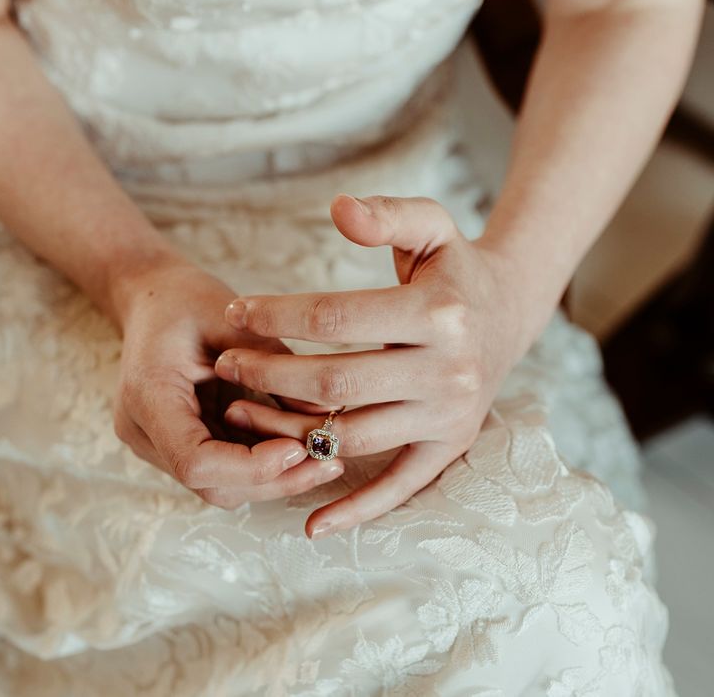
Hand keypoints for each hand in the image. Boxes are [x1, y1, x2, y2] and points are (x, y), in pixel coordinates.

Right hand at [111, 255, 346, 505]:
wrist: (149, 297)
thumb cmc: (185, 299)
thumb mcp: (233, 320)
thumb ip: (274, 362)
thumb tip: (325, 411)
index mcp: (148, 397)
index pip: (194, 461)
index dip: (250, 466)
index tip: (299, 448)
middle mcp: (145, 432)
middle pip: (211, 484)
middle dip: (273, 480)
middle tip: (329, 463)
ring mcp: (158, 444)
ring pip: (220, 486)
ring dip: (273, 478)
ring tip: (324, 457)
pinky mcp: (178, 443)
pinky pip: (223, 469)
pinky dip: (262, 463)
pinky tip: (300, 446)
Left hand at [215, 194, 534, 537]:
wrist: (507, 314)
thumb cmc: (455, 268)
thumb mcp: (433, 226)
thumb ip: (387, 215)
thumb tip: (337, 207)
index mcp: (438, 313)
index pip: (336, 319)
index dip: (277, 316)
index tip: (237, 312)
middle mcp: (447, 371)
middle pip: (335, 383)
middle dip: (269, 375)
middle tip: (225, 366)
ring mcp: (449, 416)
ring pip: (352, 436)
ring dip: (288, 432)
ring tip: (239, 413)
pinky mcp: (449, 446)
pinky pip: (400, 486)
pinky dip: (357, 510)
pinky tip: (312, 524)